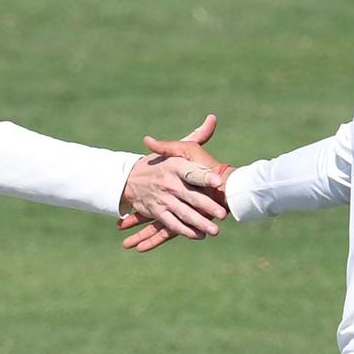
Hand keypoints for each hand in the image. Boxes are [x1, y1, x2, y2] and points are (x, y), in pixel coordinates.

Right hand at [117, 116, 234, 251]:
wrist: (131, 178)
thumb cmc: (162, 162)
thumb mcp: (179, 148)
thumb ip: (198, 135)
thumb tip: (213, 118)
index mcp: (175, 165)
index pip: (193, 172)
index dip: (205, 177)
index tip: (219, 182)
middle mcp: (168, 183)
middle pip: (191, 196)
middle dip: (207, 206)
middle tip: (222, 214)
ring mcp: (162, 198)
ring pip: (183, 213)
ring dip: (199, 223)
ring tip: (214, 230)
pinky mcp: (156, 212)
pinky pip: (171, 224)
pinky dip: (185, 231)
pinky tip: (199, 236)